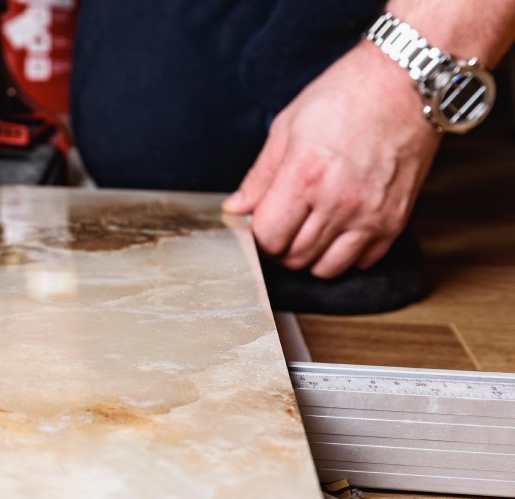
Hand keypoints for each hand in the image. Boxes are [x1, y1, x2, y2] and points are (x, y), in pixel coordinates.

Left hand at [223, 41, 441, 277]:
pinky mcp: (395, 220)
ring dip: (309, 257)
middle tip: (280, 227)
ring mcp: (370, 215)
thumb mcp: (287, 126)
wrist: (407, 84)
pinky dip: (345, 255)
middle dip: (279, 248)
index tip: (258, 224)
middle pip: (294, 257)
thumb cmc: (345, 96)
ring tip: (306, 232)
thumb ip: (260, 175)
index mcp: (305, 177)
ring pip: (326, 268)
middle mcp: (338, 202)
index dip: (256, 235)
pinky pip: (363, 261)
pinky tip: (338, 231)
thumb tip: (237, 207)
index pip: (268, 237)